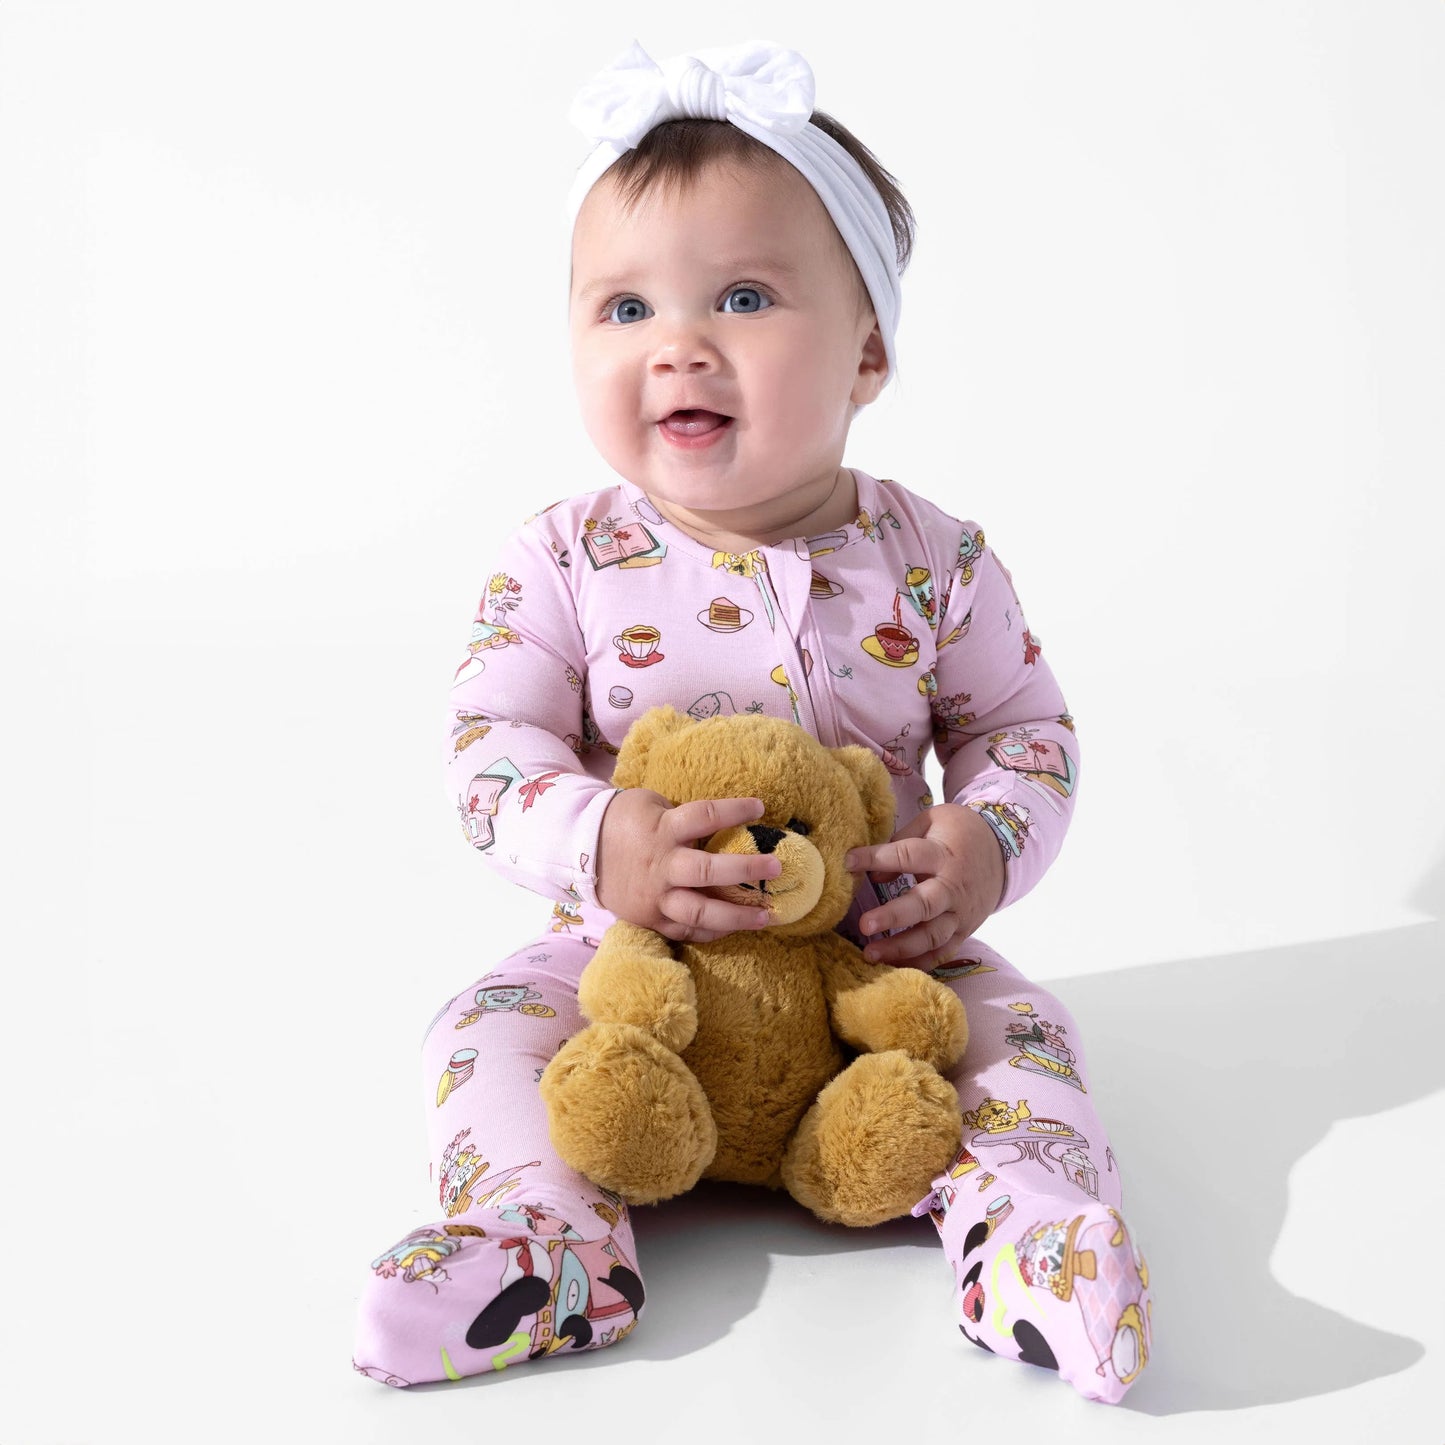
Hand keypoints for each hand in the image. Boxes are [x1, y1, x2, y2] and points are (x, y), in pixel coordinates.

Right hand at [596, 789, 780, 942]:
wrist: (578, 850)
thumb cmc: (621, 821)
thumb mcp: (650, 805)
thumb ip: (682, 816)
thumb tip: (721, 822)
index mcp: (663, 830)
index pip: (705, 816)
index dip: (734, 809)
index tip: (760, 806)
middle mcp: (662, 866)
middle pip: (707, 872)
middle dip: (745, 870)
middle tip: (776, 867)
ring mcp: (655, 897)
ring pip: (699, 913)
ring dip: (736, 917)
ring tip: (767, 916)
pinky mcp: (649, 919)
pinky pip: (684, 932)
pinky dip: (710, 933)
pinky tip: (732, 929)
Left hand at [842, 803, 1005, 970]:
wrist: (1004, 855)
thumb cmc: (958, 833)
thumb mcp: (933, 821)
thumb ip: (901, 841)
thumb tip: (874, 876)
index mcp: (943, 855)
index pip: (907, 855)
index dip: (876, 858)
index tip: (848, 862)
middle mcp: (953, 888)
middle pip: (924, 905)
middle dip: (893, 916)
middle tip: (864, 924)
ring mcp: (960, 914)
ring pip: (932, 936)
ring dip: (901, 948)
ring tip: (869, 954)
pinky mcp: (964, 932)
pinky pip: (942, 953)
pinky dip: (919, 964)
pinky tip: (892, 968)